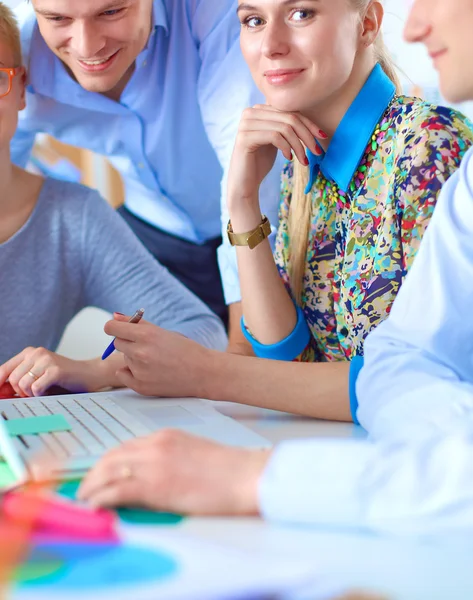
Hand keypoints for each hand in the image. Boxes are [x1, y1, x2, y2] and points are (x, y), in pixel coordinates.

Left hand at [0, 347, 114, 397]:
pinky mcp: (55, 370)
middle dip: (19, 392)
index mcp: (29, 353)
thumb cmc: (65, 378)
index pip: (3, 370)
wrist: (91, 374)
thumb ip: (20, 381)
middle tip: (33, 395)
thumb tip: (1, 393)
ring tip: (42, 392)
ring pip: (22, 384)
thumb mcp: (38, 376)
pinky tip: (49, 392)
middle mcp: (36, 353)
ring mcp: (46, 360)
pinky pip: (35, 388)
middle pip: (12, 379)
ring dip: (30, 394)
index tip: (1, 396)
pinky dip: (40, 395)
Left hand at [78, 429, 271, 514]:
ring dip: (92, 486)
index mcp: (165, 435)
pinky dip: (101, 498)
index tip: (101, 474)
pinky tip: (95, 506)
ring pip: (109, 470)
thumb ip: (169, 457)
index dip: (109, 461)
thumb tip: (150, 474)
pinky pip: (117, 490)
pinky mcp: (156, 485)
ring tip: (85, 499)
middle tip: (86, 488)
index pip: (126, 446)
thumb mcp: (192, 452)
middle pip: (112, 456)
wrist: (245, 475)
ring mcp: (154, 463)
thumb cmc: (228, 468)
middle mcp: (155, 445)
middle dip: (94, 473)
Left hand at [104, 313, 215, 397]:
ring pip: (124, 359)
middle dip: (127, 342)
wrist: (203, 373)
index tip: (118, 329)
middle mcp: (140, 353)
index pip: (111, 327)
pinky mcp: (140, 386)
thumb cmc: (186, 350)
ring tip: (155, 361)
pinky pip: (123, 374)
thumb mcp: (163, 331)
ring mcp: (139, 371)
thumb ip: (137, 323)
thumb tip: (115, 316)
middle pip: (117, 343)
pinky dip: (131, 372)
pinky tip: (149, 371)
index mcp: (146, 336)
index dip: (114, 327)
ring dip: (133, 358)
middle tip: (146, 346)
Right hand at [227, 104, 324, 209]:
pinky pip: (275, 136)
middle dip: (307, 135)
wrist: (244, 183)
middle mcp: (250, 112)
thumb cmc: (261, 162)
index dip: (309, 123)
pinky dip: (287, 147)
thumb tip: (313, 124)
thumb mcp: (276, 140)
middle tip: (317, 151)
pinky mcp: (245, 137)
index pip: (290, 111)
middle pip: (289, 118)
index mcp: (258, 109)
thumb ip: (286, 126)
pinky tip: (289, 158)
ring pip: (284, 128)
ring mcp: (246, 124)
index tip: (322, 137)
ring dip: (298, 145)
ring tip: (303, 160)